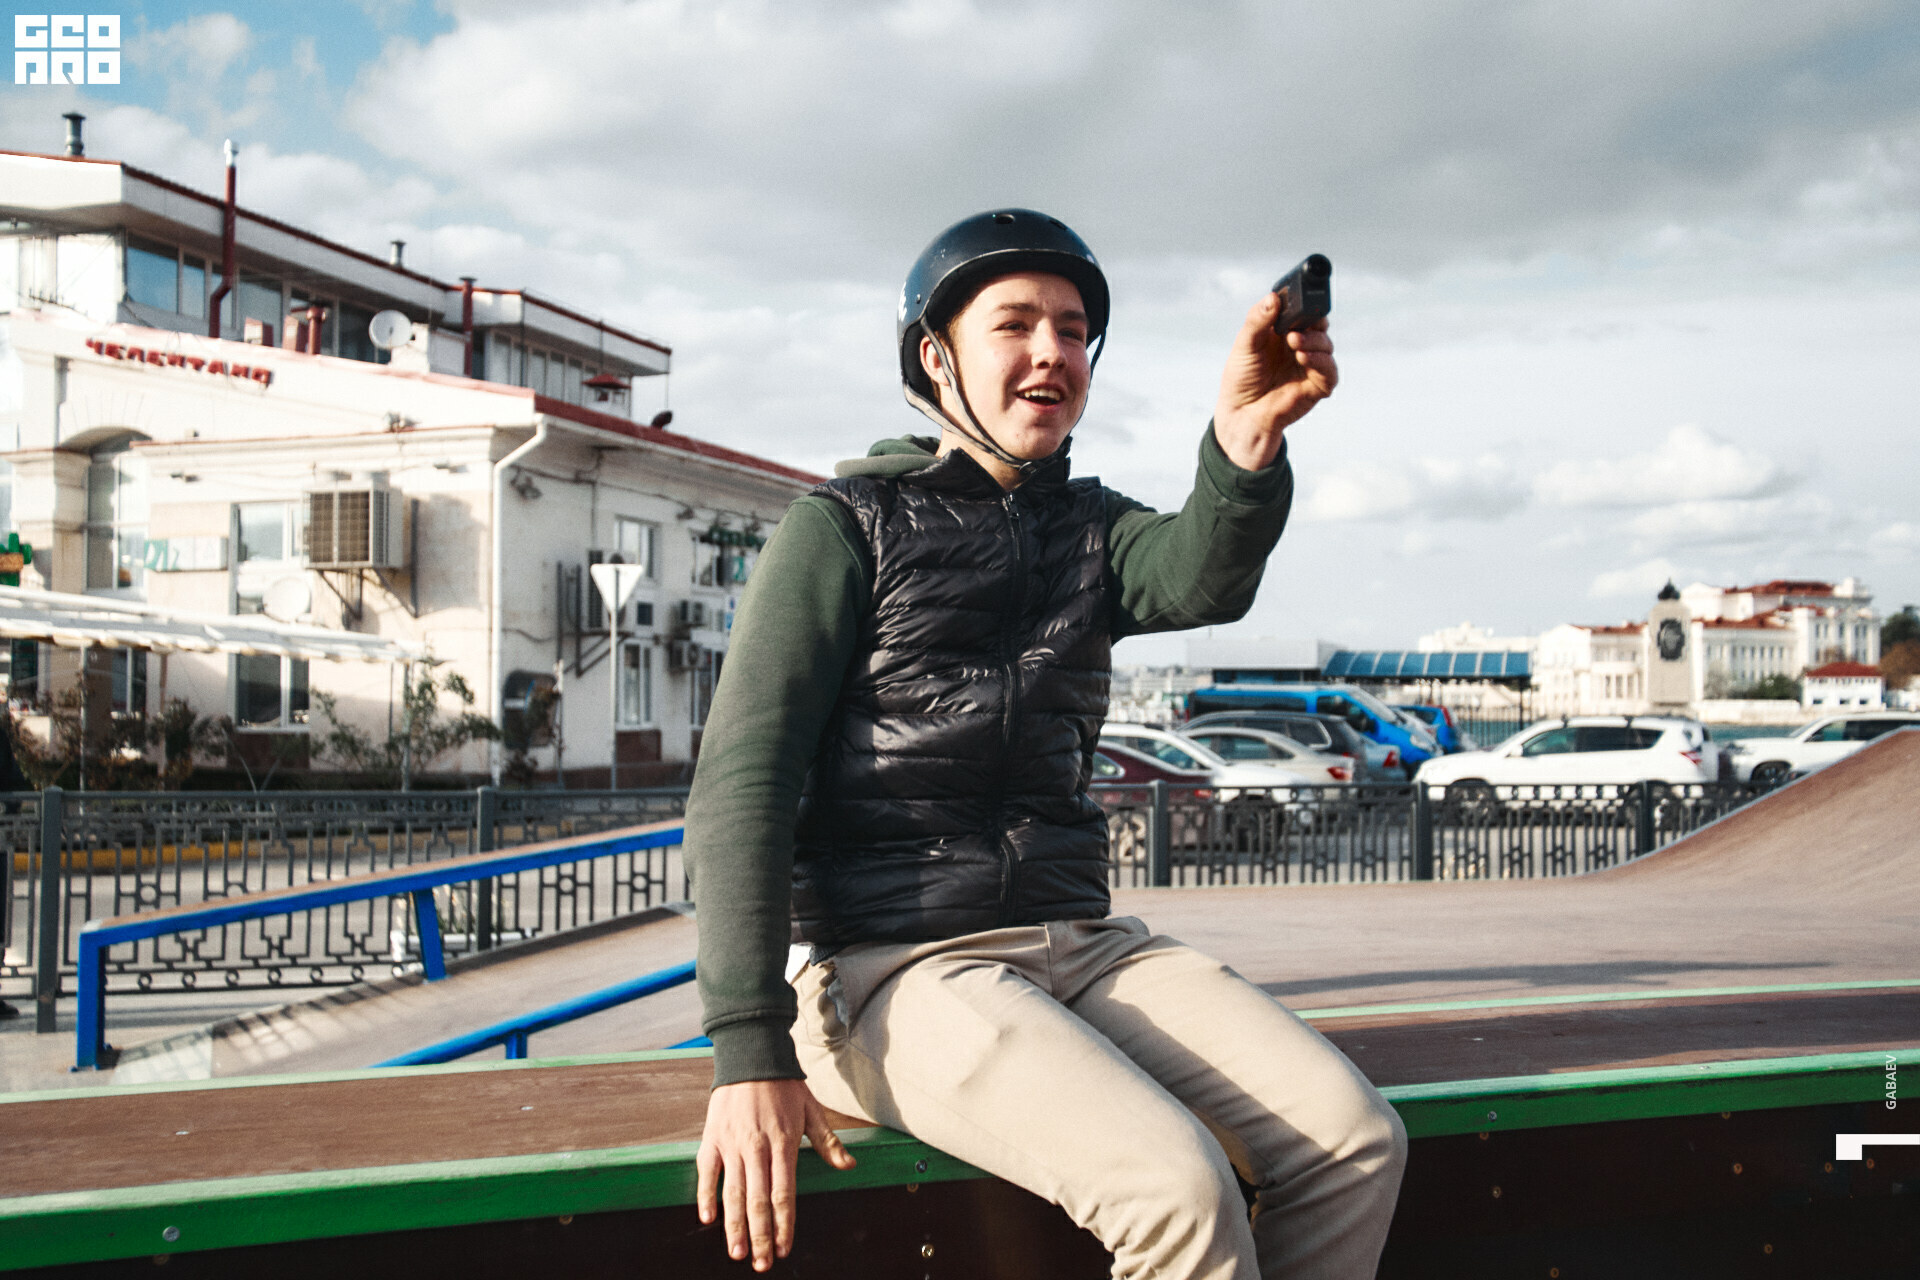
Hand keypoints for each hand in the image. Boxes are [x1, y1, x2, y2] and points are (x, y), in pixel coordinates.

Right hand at [696, 1078, 856, 1270]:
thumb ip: (828, 1141)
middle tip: (762, 1264)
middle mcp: (757, 1147)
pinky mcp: (712, 1138)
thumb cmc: (784, 1085)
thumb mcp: (811, 1110)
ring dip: (734, 1226)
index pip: (784, 1193)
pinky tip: (707, 1219)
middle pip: (758, 1201)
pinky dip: (705, 1196)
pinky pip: (706, 1172)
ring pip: (732, 1193)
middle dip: (761, 1235)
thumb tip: (849, 1166)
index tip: (785, 1248)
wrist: (751, 1054)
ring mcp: (732, 1144)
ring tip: (737, 1252)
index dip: (785, 1224)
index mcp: (784, 1143)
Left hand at [1212, 295, 1337, 471]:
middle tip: (1296, 321)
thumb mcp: (1245, 345)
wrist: (1243, 414)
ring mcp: (1310, 364)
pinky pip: (1329, 370)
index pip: (1301, 309)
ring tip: (1294, 341)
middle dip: (1313, 318)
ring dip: (1313, 339)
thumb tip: (1273, 297)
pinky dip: (1320, 360)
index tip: (1297, 296)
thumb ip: (1258, 321)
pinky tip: (1303, 357)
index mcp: (1284, 331)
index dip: (1302, 302)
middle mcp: (1300, 345)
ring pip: (1326, 344)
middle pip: (1319, 323)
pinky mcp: (1318, 385)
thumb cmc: (1243, 379)